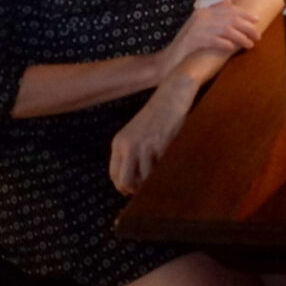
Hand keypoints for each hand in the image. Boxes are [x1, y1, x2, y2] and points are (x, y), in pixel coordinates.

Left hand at [109, 76, 193, 194]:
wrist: (171, 95)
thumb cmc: (157, 115)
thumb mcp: (136, 133)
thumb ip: (131, 152)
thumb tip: (135, 180)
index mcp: (118, 143)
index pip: (114, 175)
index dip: (124, 188)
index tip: (135, 190)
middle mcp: (127, 145)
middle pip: (124, 182)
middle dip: (136, 190)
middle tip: (147, 190)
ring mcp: (143, 145)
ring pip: (143, 178)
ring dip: (152, 182)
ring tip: (161, 178)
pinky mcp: (160, 144)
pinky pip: (159, 168)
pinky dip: (164, 172)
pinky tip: (169, 167)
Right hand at [156, 0, 259, 77]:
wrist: (169, 60)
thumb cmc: (188, 44)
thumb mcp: (201, 26)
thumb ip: (214, 14)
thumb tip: (230, 2)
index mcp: (203, 11)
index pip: (229, 9)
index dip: (245, 14)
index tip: (257, 20)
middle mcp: (200, 17)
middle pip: (230, 18)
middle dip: (247, 27)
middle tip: (258, 35)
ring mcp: (196, 28)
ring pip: (225, 29)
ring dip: (240, 37)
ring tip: (250, 44)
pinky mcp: (193, 40)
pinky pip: (214, 40)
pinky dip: (225, 43)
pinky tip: (232, 48)